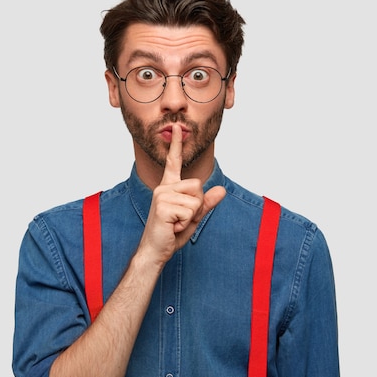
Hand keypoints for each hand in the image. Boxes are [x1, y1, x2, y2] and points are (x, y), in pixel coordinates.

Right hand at [139, 124, 225, 263]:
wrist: (155, 250)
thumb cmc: (171, 233)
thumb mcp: (193, 216)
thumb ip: (206, 203)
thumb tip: (221, 190)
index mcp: (169, 187)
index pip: (173, 161)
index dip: (176, 144)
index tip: (176, 127)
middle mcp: (164, 187)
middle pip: (198, 185)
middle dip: (197, 205)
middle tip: (180, 218)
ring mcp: (162, 195)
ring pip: (196, 200)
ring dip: (191, 216)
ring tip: (176, 222)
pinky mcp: (163, 206)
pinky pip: (191, 210)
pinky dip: (185, 222)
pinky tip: (172, 226)